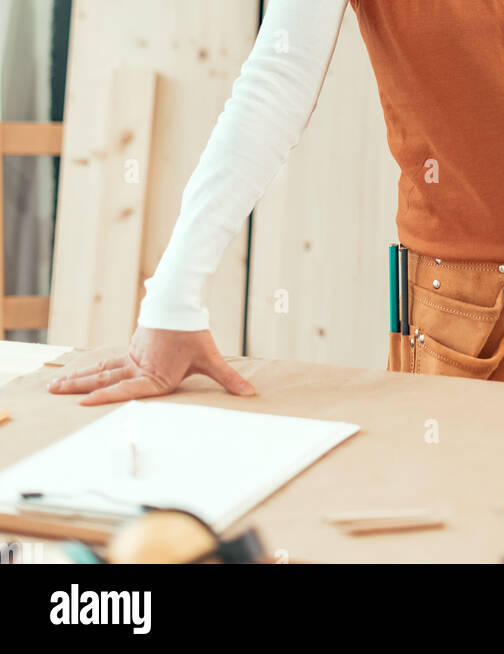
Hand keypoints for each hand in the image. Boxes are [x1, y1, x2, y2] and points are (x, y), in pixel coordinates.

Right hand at [47, 326, 257, 406]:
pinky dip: (92, 368)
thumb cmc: (193, 332)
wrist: (181, 300)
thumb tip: (251, 394)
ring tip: (56, 385)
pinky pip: (109, 362)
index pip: (126, 389)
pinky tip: (82, 374)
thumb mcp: (210, 357)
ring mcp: (133, 356)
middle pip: (104, 378)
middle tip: (53, 392)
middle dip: (78, 387)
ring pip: (102, 369)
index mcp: (154, 374)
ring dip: (80, 377)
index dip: (105, 397)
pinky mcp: (133, 349)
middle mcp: (138, 366)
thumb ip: (228, 379)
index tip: (83, 402)